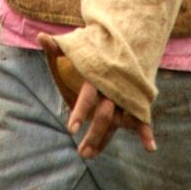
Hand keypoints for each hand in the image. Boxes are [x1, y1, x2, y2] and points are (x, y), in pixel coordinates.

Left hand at [38, 34, 154, 159]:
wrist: (130, 34)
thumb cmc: (98, 44)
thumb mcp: (79, 44)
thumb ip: (60, 45)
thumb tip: (40, 36)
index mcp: (98, 74)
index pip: (89, 96)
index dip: (81, 111)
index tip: (71, 130)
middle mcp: (114, 85)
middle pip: (105, 115)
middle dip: (94, 135)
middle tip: (81, 154)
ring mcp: (126, 93)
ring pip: (118, 122)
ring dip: (105, 140)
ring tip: (89, 154)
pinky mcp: (136, 97)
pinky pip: (142, 116)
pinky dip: (147, 131)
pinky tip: (150, 148)